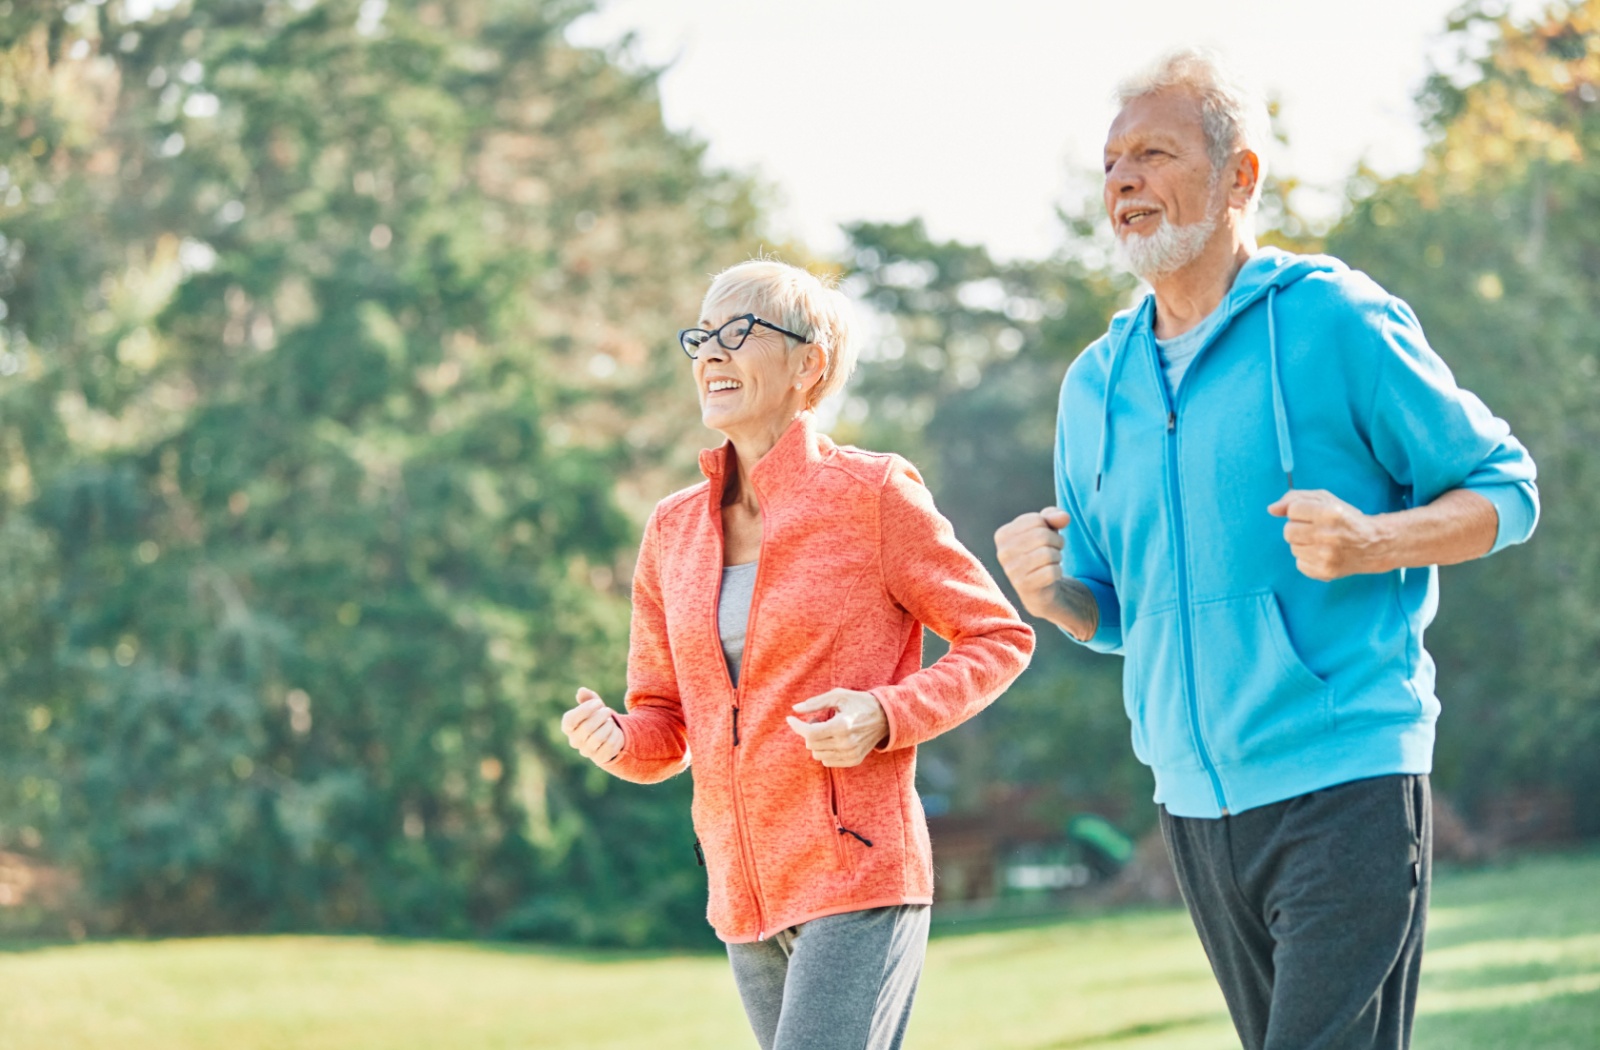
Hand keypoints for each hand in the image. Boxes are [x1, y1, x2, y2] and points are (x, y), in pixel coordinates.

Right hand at [560, 688, 623, 765]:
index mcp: (569, 727)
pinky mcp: (599, 758)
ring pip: (598, 738)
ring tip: (610, 721)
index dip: (585, 709)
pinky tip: (615, 731)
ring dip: (608, 726)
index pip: (570, 720)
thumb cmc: (598, 717)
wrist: (609, 734)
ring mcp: (586, 751)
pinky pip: (609, 746)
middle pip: (586, 728)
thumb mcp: (594, 706)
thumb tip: (581, 691)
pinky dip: (615, 735)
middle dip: (600, 716)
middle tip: (607, 711)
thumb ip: (588, 698)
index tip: (598, 702)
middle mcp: (574, 741)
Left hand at [785, 689, 888, 767]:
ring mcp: (850, 754)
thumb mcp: (838, 696)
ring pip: (817, 754)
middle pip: (811, 744)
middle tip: (818, 719)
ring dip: (816, 742)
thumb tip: (795, 709)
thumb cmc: (860, 703)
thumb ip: (816, 702)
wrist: (886, 718)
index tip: (790, 718)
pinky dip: (825, 750)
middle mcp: (846, 743)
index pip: (810, 733)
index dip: (797, 726)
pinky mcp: (853, 761)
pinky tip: (833, 739)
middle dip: (808, 731)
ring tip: (827, 729)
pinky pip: (827, 761)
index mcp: (842, 726)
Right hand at [994, 507, 1070, 618]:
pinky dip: (1058, 572)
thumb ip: (1054, 516)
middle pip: (1043, 536)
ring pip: (1048, 554)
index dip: (1050, 527)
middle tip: (1054, 550)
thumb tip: (1064, 517)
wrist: (1040, 588)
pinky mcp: (1024, 586)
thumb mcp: (1047, 529)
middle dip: (1057, 542)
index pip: (1036, 520)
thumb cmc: (1041, 552)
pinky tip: (1050, 576)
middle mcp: (1003, 552)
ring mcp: (1011, 570)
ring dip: (1057, 557)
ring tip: (1051, 562)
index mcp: (1002, 535)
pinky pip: (1052, 572)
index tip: (1046, 538)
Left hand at [1268, 489, 1391, 580]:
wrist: (1373, 545)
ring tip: (1322, 542)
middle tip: (1316, 529)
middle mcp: (1328, 535)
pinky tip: (1323, 554)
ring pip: (1293, 547)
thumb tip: (1271, 509)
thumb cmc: (1345, 518)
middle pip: (1288, 531)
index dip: (1300, 511)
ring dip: (1303, 543)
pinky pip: (1299, 563)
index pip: (1293, 510)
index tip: (1313, 515)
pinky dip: (1308, 558)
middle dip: (1298, 528)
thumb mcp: (1325, 500)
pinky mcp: (1325, 572)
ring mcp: (1326, 556)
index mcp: (1330, 513)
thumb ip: (1295, 498)